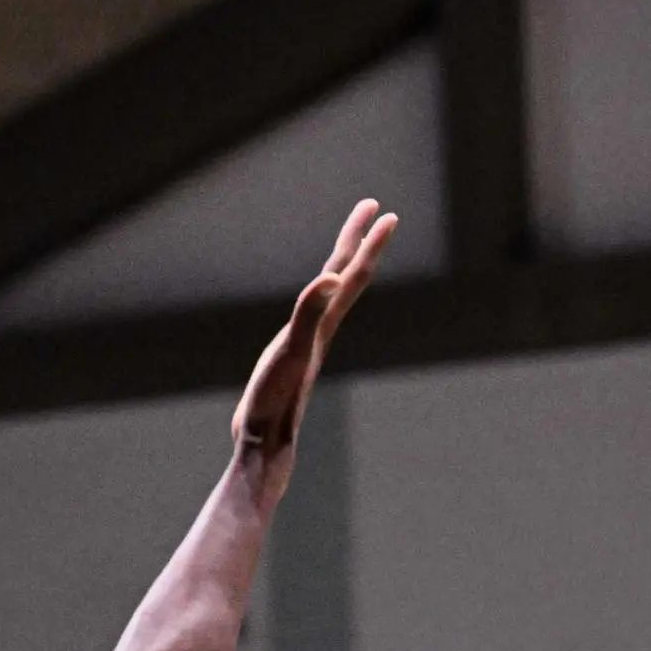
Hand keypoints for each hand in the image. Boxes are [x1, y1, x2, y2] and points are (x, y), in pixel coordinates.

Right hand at [233, 198, 394, 458]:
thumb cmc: (276, 401)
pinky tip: (316, 296)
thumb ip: (310, 314)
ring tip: (349, 245)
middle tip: (372, 207)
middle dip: (359, 240)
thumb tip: (334, 277)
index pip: (352, 275)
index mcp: (325, 325)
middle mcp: (323, 329)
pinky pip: (313, 312)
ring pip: (333, 294)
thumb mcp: (290, 352)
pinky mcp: (292, 354)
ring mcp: (309, 342)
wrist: (265, 443)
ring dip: (344, 264)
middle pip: (347, 276)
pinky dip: (318, 294)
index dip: (367, 243)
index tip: (385, 212)